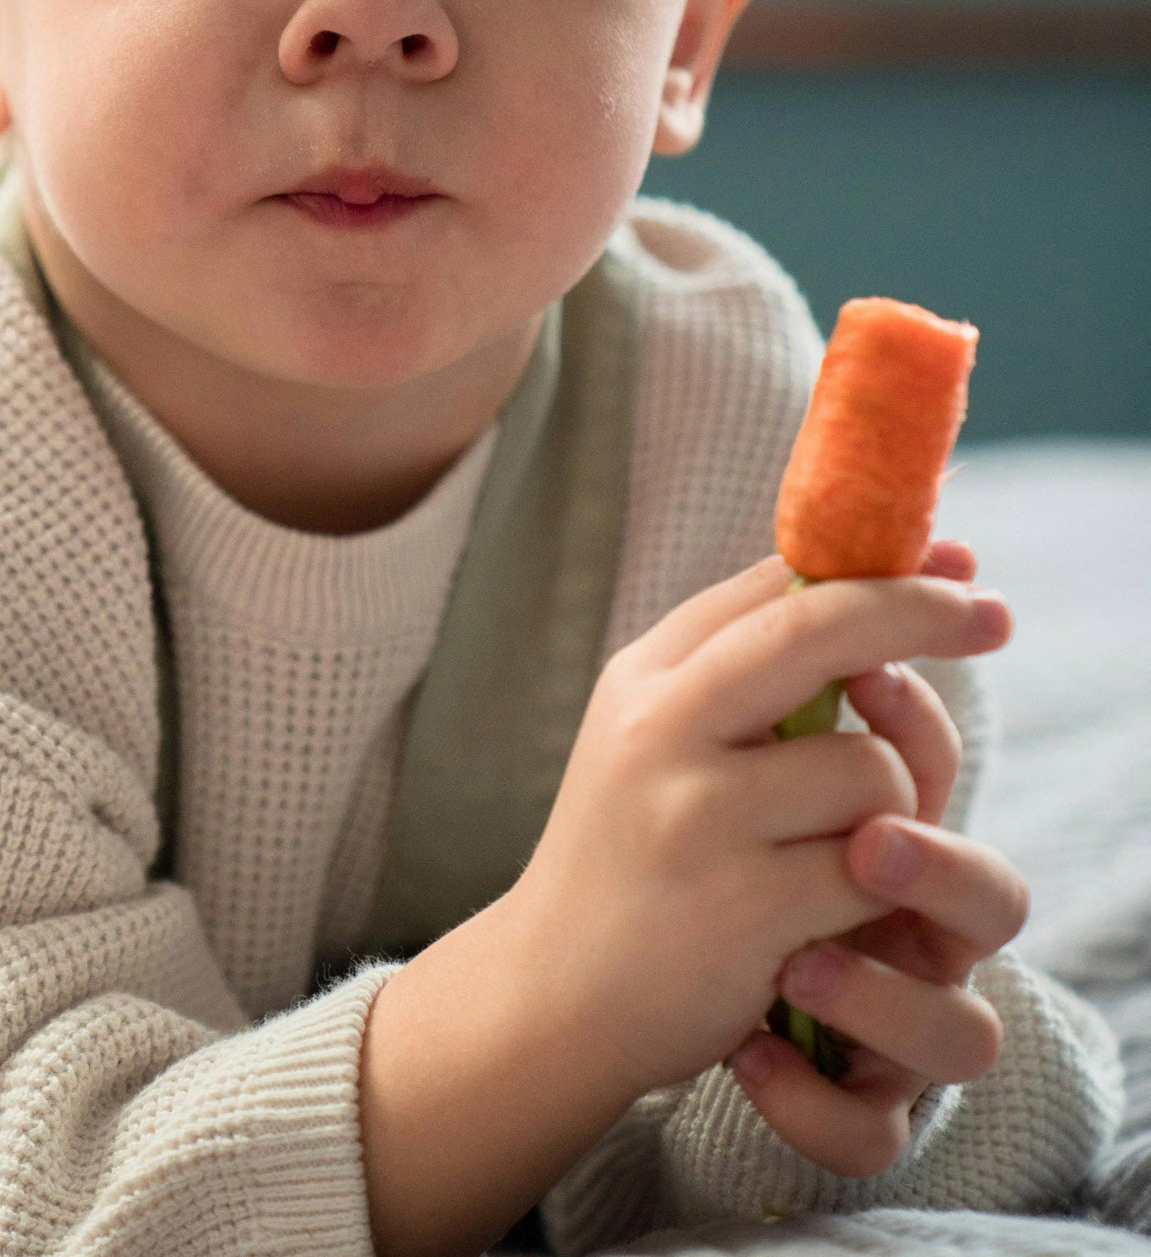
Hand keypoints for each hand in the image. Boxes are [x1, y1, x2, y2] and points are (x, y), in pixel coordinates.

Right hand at [502, 542, 1013, 1113]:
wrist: (554, 990)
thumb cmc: (633, 853)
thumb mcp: (654, 737)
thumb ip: (735, 667)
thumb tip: (862, 583)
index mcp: (643, 676)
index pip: (771, 588)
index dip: (875, 565)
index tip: (954, 558)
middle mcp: (659, 728)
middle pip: (819, 631)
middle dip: (920, 612)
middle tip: (993, 614)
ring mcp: (696, 814)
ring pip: (866, 765)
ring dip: (887, 808)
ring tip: (835, 849)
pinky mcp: (740, 905)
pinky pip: (870, 868)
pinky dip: (872, 890)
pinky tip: (822, 913)